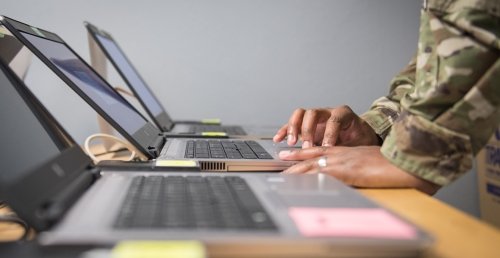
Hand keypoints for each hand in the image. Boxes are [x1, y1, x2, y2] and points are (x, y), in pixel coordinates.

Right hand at [273, 105, 379, 147]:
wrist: (360, 136)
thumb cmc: (360, 139)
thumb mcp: (359, 144)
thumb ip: (347, 149)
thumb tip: (337, 159)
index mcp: (343, 114)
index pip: (334, 120)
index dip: (330, 134)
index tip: (327, 148)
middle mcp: (327, 112)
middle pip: (313, 113)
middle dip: (309, 130)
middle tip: (308, 147)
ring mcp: (315, 117)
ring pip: (300, 114)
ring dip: (294, 128)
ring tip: (292, 143)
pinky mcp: (306, 125)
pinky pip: (293, 124)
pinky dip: (285, 130)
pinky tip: (279, 139)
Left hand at [279, 146, 439, 194]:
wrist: (407, 162)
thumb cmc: (395, 163)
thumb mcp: (373, 162)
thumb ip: (362, 164)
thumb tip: (357, 171)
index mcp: (349, 151)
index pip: (322, 149)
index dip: (305, 151)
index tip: (291, 152)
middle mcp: (342, 153)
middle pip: (313, 154)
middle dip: (295, 158)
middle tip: (280, 161)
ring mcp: (343, 161)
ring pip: (312, 163)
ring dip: (296, 168)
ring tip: (282, 172)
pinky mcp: (345, 170)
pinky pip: (321, 173)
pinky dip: (307, 176)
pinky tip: (298, 181)